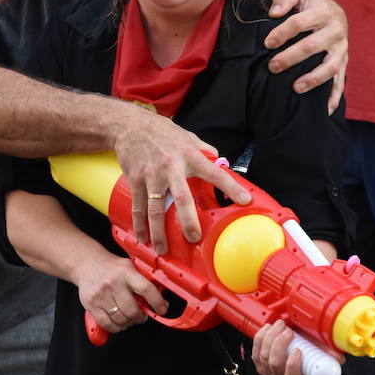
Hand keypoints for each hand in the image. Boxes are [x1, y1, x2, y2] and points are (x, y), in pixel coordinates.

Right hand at [74, 252, 167, 334]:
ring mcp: (101, 295)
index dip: (157, 302)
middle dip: (140, 317)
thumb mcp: (129, 266)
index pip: (146, 289)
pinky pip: (107, 324)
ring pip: (120, 320)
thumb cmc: (110, 266)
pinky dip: (116, 327)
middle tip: (141, 315)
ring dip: (129, 323)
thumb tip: (160, 300)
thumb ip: (142, 281)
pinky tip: (118, 321)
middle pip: (132, 310)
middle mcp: (113, 283)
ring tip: (129, 317)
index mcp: (126, 272)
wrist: (86, 263)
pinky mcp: (91, 305)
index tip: (162, 309)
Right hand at [113, 109, 249, 253]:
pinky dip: (139, 224)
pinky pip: (138, 206)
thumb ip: (204, 149)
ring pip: (156, 208)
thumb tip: (218, 159)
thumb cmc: (161, 131)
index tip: (244, 201)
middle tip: (194, 238)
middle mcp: (171, 167)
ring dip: (159, 231)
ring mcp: (152, 175)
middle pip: (182, 198)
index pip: (214, 172)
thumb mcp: (187, 136)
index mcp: (189, 155)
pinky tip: (142, 237)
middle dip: (188, 220)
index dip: (230, 187)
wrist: (129, 125)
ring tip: (163, 248)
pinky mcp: (136, 180)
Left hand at [250, 320, 342, 374]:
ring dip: (271, 337)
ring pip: (263, 355)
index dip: (292, 364)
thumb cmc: (305, 356)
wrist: (292, 354)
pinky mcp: (258, 361)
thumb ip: (328, 355)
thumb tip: (340, 358)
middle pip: (275, 363)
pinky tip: (268, 328)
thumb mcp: (317, 355)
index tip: (298, 350)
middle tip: (288, 330)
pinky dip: (261, 337)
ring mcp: (267, 370)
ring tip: (280, 325)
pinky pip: (255, 349)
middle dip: (280, 344)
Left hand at [264, 0, 347, 113]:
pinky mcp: (344, 62)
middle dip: (291, 58)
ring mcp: (341, 48)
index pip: (299, 23)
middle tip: (273, 67)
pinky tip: (325, 110)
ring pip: (329, 66)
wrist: (334, 12)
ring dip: (312, 79)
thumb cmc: (309, 5)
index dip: (282, 33)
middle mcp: (335, 30)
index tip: (267, 43)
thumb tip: (273, 13)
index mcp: (323, 11)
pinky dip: (334, 96)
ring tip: (295, 88)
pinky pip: (341, 81)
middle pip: (312, 46)